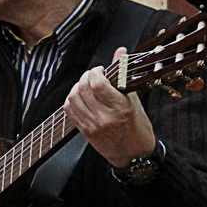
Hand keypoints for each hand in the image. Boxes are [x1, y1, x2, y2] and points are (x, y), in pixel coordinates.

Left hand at [63, 46, 155, 167]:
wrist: (133, 155)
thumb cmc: (138, 126)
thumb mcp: (135, 100)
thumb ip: (123, 75)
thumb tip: (119, 51)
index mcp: (121, 108)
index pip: (98, 84)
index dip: (95, 72)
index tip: (100, 70)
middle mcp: (104, 117)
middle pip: (83, 89)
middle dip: (85, 77)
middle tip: (92, 76)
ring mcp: (92, 125)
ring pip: (73, 98)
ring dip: (76, 87)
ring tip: (85, 85)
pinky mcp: (84, 131)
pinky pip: (69, 110)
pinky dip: (71, 99)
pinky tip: (79, 96)